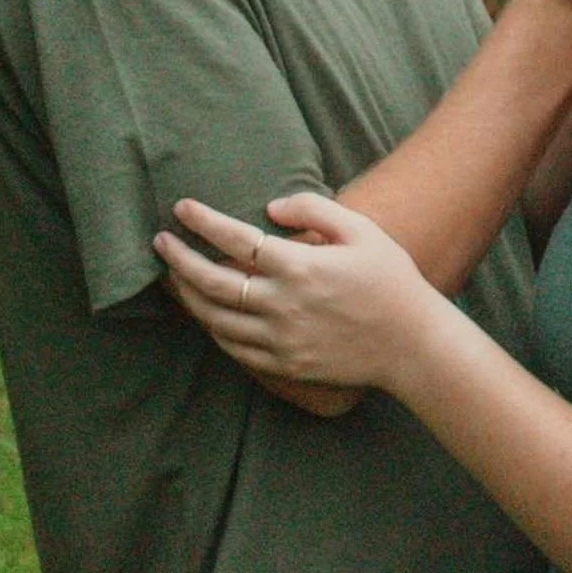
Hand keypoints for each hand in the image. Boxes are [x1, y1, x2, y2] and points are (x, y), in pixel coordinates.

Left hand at [155, 193, 440, 394]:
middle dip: (180, 260)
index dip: (204, 222)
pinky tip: (205, 314)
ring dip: (188, 296)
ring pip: (215, 319)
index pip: (235, 240)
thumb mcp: (361, 230)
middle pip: (213, 282)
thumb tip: (270, 208)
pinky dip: (212, 328)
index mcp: (299, 266)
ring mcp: (279, 340)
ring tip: (172, 278)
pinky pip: (234, 348)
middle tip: (160, 243)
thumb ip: (314, 209)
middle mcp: (281, 305)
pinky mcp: (283, 365)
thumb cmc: (390, 279)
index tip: (182, 208)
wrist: (411, 343)